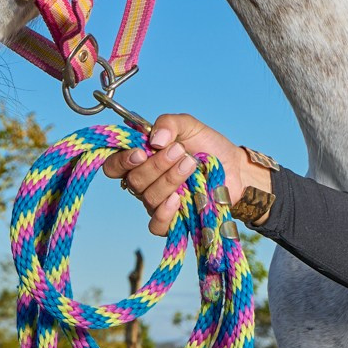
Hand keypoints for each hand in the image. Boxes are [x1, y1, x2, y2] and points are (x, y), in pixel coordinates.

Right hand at [97, 112, 269, 235]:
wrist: (234, 167)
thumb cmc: (207, 146)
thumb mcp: (189, 125)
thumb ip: (169, 124)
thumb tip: (154, 139)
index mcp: (141, 159)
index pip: (114, 166)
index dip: (122, 161)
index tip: (142, 152)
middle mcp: (145, 182)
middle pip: (134, 181)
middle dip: (157, 165)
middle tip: (181, 151)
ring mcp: (158, 202)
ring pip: (148, 198)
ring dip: (170, 180)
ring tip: (191, 164)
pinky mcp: (173, 220)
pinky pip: (156, 224)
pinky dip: (165, 212)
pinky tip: (179, 199)